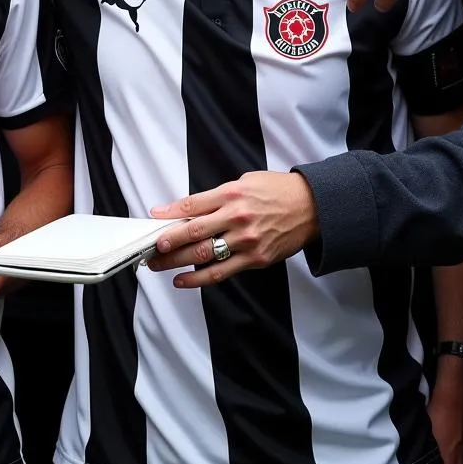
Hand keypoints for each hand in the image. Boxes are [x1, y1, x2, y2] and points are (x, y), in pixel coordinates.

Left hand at [147, 172, 318, 287]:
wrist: (313, 207)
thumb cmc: (277, 191)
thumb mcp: (244, 182)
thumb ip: (216, 196)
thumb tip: (187, 208)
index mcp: (232, 194)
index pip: (192, 205)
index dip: (169, 213)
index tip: (153, 217)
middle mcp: (237, 218)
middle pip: (193, 232)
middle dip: (167, 241)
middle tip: (149, 248)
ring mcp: (246, 241)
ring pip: (204, 254)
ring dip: (176, 261)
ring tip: (158, 264)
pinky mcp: (256, 259)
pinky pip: (221, 272)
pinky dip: (198, 279)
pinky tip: (182, 280)